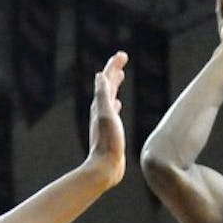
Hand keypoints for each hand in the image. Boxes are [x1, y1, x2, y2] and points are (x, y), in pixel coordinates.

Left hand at [86, 51, 127, 185]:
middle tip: (123, 59)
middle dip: (114, 71)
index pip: (106, 80)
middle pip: (107, 85)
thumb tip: (100, 76)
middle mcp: (100, 111)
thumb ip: (103, 95)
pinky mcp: (110, 130)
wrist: (105, 168)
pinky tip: (118, 104)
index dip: (113, 65)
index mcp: (100, 105)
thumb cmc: (107, 143)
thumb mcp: (106, 115)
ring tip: (120, 76)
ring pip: (109, 97)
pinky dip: (115, 103)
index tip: (123, 54)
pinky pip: (112, 111)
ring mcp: (105, 120)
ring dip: (114, 84)